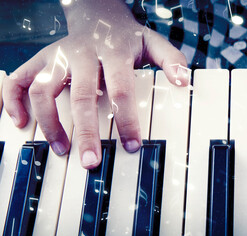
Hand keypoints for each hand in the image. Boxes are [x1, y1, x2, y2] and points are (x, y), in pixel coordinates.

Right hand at [2, 0, 188, 168]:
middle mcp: (82, 54)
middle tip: (91, 162)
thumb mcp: (153, 42)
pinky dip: (12, 100)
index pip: (121, 90)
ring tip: (61, 149)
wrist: (97, 13)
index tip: (132, 146)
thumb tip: (183, 82)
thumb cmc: (127, 37)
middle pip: (81, 96)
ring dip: (49, 122)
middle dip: (86, 132)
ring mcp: (57, 56)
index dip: (126, 120)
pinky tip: (20, 122)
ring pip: (45, 90)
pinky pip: (18, 79)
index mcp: (113, 53)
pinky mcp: (39, 60)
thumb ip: (171, 59)